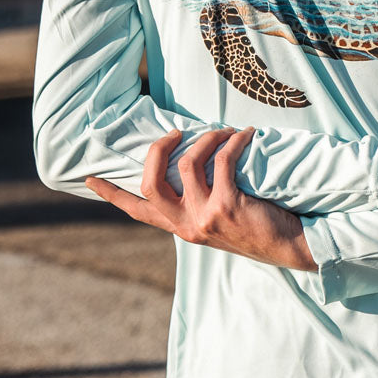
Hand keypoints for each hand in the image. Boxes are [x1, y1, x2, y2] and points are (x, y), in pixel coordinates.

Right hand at [86, 128, 316, 271]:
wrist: (287, 245)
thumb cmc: (254, 225)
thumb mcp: (215, 218)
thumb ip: (196, 201)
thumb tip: (186, 162)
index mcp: (179, 227)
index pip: (137, 211)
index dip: (111, 194)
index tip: (89, 178)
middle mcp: (186, 225)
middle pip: (150, 183)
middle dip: (157, 150)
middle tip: (175, 133)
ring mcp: (204, 217)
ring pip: (186, 165)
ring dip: (205, 139)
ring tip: (223, 132)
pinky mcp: (227, 207)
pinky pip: (222, 162)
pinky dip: (233, 142)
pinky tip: (244, 136)